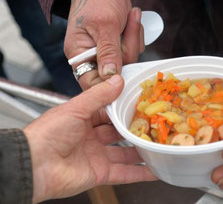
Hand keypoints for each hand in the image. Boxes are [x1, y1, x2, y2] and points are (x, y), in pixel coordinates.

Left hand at [24, 75, 155, 202]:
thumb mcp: (76, 108)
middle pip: (119, 132)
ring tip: (159, 145)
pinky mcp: (99, 173)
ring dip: (141, 150)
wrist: (33, 165)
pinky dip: (139, 173)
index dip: (124, 108)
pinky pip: (124, 173)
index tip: (141, 104)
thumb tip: (117, 80)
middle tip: (155, 124)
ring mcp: (96, 156)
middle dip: (135, 129)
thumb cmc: (48, 133)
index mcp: (83, 119)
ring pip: (125, 153)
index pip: (109, 112)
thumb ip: (99, 95)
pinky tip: (154, 169)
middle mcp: (91, 137)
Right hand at [64, 0, 143, 89]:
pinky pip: (134, 50)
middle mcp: (91, 56)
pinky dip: (136, 35)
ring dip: (133, 38)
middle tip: (128, 26)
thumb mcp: (105, 24)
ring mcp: (106, 51)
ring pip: (129, 60)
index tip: (123, 76)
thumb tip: (110, 77)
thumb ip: (108, 51)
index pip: (91, 82)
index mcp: (79, 53)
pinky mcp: (118, 46)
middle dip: (127, 48)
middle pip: (116, 72)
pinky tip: (131, 18)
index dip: (108, 83)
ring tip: (130, 17)